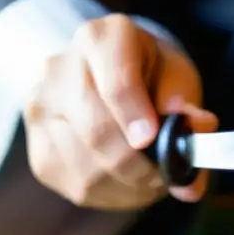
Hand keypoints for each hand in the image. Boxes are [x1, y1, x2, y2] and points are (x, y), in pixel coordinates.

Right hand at [23, 13, 216, 208]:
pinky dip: (115, 195)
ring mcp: (41, 113)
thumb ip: (187, 113)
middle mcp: (58, 71)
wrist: (107, 78)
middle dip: (137, 162)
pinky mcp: (40, 152)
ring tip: (152, 175)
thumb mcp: (177, 78)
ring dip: (130, 184)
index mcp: (100, 40)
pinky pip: (80, 187)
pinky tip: (130, 182)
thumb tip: (193, 159)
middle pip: (95, 130)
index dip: (134, 114)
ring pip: (89, 169)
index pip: (114, 80)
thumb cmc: (149, 75)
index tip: (153, 139)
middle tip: (165, 173)